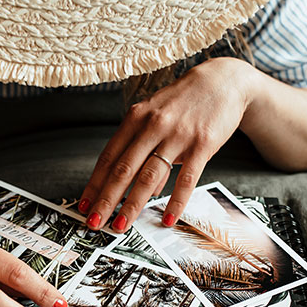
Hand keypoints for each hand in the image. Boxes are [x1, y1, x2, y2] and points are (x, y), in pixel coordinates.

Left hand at [78, 57, 257, 231]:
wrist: (223, 80)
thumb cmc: (184, 101)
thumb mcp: (156, 115)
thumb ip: (144, 147)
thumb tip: (144, 187)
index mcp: (135, 118)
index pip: (108, 157)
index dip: (94, 183)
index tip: (83, 204)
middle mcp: (152, 126)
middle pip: (123, 169)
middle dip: (106, 200)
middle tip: (93, 222)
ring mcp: (177, 135)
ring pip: (149, 177)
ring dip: (132, 205)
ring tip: (121, 226)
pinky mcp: (202, 144)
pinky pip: (186, 179)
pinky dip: (176, 202)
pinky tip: (168, 219)